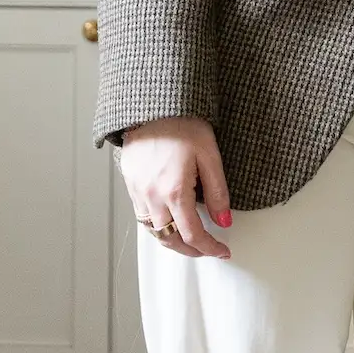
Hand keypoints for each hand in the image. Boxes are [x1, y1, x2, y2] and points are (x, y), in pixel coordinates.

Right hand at [119, 115, 232, 258]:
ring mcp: (137, 190)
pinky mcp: (129, 181)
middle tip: (206, 249)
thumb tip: (224, 221)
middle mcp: (152, 196)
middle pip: (170, 239)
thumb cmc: (182, 123)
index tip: (221, 251)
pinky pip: (141, 214)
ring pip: (152, 230)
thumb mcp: (210, 156)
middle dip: (190, 250)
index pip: (193, 234)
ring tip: (188, 239)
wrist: (154, 102)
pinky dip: (156, 225)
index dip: (209, 248)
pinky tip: (168, 219)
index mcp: (174, 191)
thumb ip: (218, 193)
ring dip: (171, 240)